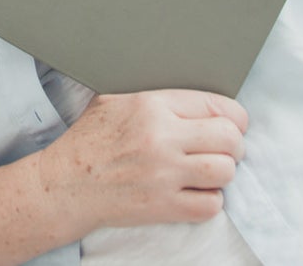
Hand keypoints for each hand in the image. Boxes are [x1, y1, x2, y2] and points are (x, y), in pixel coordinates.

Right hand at [38, 90, 246, 233]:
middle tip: (226, 148)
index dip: (234, 117)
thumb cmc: (90, 139)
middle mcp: (162, 138)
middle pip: (229, 138)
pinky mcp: (163, 207)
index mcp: (152, 105)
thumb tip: (192, 96)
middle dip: (234, 144)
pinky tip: (197, 192)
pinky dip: (211, 200)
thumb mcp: (115, 99)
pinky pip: (210, 205)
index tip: (234, 124)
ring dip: (224, 172)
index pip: (217, 105)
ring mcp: (164, 175)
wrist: (67, 183)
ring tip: (211, 170)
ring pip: (225, 171)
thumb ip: (155, 96)